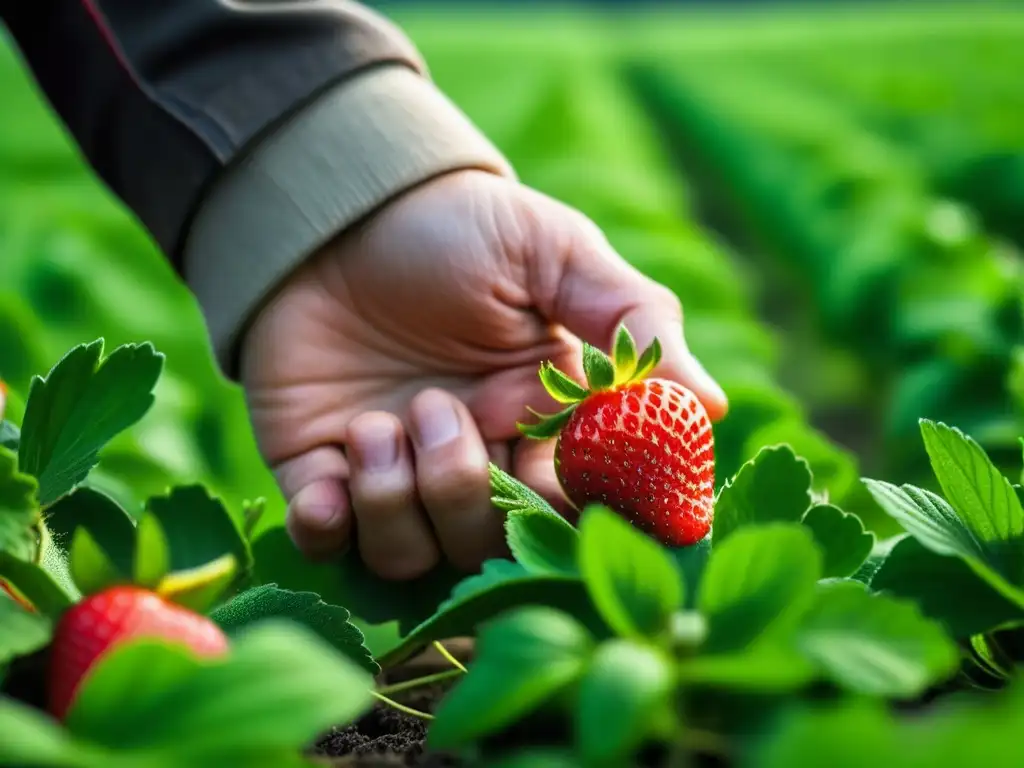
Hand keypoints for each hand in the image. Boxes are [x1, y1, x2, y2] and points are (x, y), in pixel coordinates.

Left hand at [239, 169, 727, 580]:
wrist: (338, 207)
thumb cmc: (455, 225)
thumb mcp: (554, 252)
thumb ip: (630, 322)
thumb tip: (710, 406)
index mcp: (538, 421)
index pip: (577, 503)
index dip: (577, 515)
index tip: (564, 492)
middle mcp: (472, 456)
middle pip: (489, 545)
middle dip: (464, 493)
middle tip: (438, 408)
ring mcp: (395, 471)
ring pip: (410, 556)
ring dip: (392, 498)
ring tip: (375, 423)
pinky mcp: (321, 471)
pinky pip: (327, 542)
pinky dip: (326, 525)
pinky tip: (331, 475)